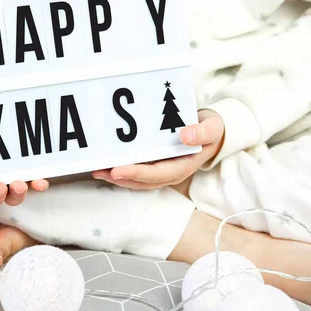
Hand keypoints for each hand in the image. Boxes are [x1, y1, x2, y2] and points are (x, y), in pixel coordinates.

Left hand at [92, 109, 224, 189]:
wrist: (214, 133)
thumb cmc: (211, 130)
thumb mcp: (212, 128)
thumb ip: (202, 132)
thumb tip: (185, 136)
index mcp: (183, 166)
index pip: (157, 174)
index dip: (136, 174)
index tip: (117, 170)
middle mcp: (170, 173)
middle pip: (142, 181)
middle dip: (119, 178)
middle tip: (98, 171)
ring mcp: (162, 170)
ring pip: (136, 180)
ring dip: (116, 177)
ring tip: (96, 170)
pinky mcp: (155, 164)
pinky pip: (136, 172)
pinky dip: (120, 170)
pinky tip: (105, 164)